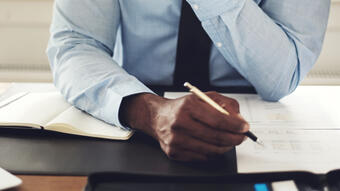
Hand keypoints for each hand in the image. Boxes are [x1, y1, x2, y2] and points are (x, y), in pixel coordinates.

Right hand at [120, 92, 248, 160]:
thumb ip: (224, 103)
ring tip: (229, 141)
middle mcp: (179, 123)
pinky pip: (201, 157)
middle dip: (234, 138)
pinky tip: (213, 145)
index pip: (217, 120)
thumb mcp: (202, 97)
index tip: (244, 128)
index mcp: (187, 106)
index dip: (234, 126)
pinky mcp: (174, 152)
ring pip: (210, 150)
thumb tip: (239, 119)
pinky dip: (212, 153)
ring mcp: (175, 140)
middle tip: (242, 137)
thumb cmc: (182, 107)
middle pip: (215, 137)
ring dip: (225, 147)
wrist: (157, 117)